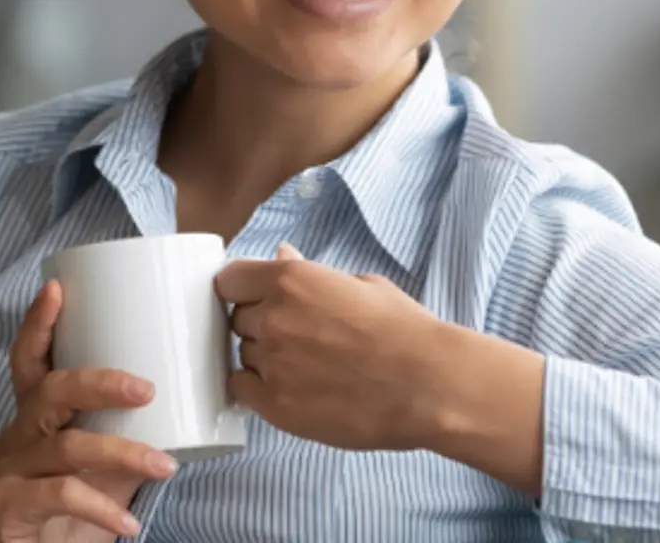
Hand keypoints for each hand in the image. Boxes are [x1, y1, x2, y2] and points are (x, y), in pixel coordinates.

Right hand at [0, 280, 177, 542]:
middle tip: (148, 390)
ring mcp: (8, 472)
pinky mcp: (8, 508)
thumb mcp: (104, 466)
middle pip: (49, 390)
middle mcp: (16, 437)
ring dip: (122, 453)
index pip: (29, 360)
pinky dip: (102, 507)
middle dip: (99, 381)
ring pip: (65, 447)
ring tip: (166, 467)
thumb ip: (131, 435)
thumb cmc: (73, 511)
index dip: (39, 324)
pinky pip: (59, 496)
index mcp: (35, 416)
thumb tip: (192, 404)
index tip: (57, 289)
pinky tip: (129, 523)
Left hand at [215, 244, 454, 450]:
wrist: (429, 384)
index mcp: (291, 281)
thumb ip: (311, 271)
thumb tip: (283, 254)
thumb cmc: (405, 331)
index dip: (243, 289)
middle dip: (259, 323)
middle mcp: (272, 319)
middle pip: (237, 319)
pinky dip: (258, 387)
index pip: (230, 279)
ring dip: (264, 357)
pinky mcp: (276, 406)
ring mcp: (272, 364)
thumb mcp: (363, 284)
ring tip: (306, 366)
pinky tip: (289, 387)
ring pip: (245, 355)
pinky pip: (242, 389)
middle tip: (297, 335)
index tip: (257, 298)